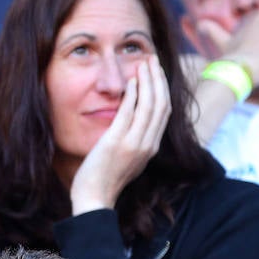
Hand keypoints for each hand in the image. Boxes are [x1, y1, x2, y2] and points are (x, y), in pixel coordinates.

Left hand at [69, 58, 169, 214]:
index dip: (163, 89)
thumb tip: (132, 124)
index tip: (157, 73)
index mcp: (151, 147)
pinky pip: (129, 112)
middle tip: (153, 60)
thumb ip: (134, 142)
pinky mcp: (116, 142)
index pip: (164, 112)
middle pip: (161, 104)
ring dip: (148, 80)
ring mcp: (133, 143)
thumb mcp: (127, 160)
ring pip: (150, 104)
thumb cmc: (105, 180)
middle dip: (158, 78)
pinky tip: (131, 81)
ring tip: (144, 63)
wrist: (94, 199)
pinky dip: (133, 94)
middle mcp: (147, 144)